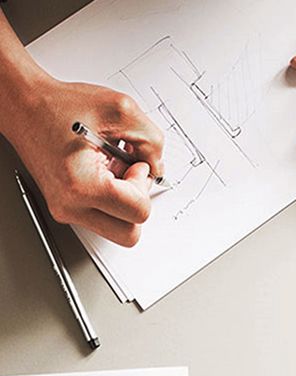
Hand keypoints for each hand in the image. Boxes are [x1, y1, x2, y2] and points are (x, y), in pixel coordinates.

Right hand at [5, 76, 164, 246]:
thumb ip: (152, 140)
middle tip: (130, 175)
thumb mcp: (120, 110)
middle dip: (138, 205)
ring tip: (114, 171)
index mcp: (81, 185)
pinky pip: (105, 219)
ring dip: (125, 204)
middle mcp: (70, 206)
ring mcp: (67, 211)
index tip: (136, 164)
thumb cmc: (59, 106)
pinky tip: (104, 173)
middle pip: (130, 235)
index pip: (139, 212)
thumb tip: (158, 167)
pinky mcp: (68, 209)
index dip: (145, 184)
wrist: (24, 106)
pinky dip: (113, 201)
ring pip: (118, 231)